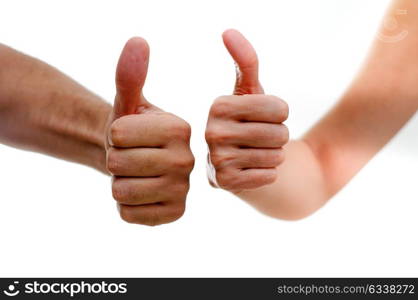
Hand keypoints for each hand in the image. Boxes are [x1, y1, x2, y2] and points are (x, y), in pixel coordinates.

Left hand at [106, 38, 193, 225]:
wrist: (138, 162)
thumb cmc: (132, 130)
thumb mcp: (128, 102)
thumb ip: (129, 74)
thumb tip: (138, 41)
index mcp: (180, 128)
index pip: (119, 135)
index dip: (114, 134)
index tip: (129, 134)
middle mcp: (187, 160)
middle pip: (118, 164)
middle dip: (113, 159)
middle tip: (129, 156)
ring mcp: (183, 191)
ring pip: (122, 192)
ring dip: (118, 183)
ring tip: (134, 175)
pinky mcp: (175, 214)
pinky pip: (129, 215)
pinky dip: (125, 206)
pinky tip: (140, 195)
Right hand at [205, 29, 288, 192]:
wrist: (246, 166)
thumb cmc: (252, 125)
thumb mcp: (252, 93)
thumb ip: (246, 62)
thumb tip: (228, 31)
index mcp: (218, 106)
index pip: (279, 108)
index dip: (282, 113)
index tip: (267, 118)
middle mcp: (211, 132)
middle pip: (279, 132)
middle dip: (279, 137)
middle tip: (262, 140)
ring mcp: (216, 160)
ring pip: (276, 155)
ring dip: (275, 156)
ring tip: (257, 154)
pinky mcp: (225, 183)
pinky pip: (269, 175)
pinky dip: (269, 174)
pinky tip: (253, 172)